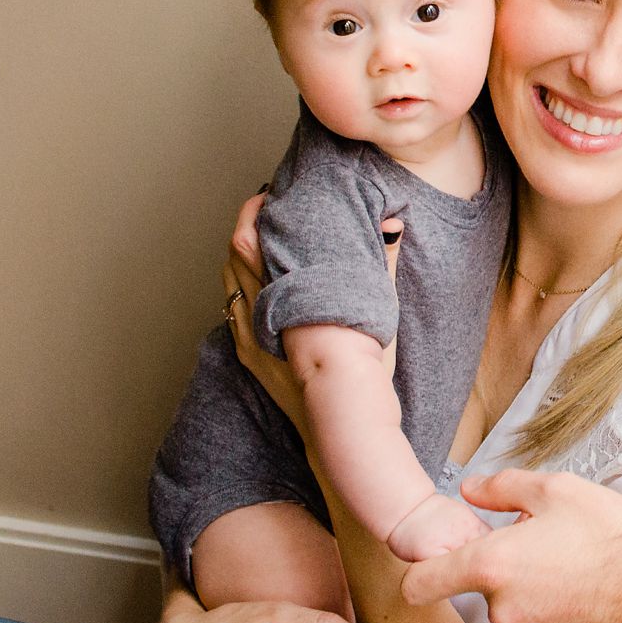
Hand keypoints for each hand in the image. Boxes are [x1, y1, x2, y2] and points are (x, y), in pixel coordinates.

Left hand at [223, 192, 402, 419]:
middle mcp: (256, 315)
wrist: (340, 429)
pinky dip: (239, 286)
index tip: (273, 193)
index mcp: (281, 298)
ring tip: (261, 237)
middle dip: (249, 227)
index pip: (251, 242)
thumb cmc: (360, 376)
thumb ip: (381, 265)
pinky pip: (232, 310)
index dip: (259, 213)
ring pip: (230, 283)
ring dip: (241, 256)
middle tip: (267, 206)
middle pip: (236, 257)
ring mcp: (248, 337)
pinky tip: (255, 284)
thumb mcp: (375, 314)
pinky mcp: (250, 356)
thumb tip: (391, 224)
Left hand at [399, 469, 621, 622]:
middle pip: (486, 595)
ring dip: (536, 603)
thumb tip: (470, 489)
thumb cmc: (617, 535)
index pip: (422, 582)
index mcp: (494, 565)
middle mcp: (504, 611)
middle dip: (510, 576)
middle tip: (550, 553)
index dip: (422, 573)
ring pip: (517, 621)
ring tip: (578, 579)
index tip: (431, 569)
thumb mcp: (559, 489)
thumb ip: (502, 487)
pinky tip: (589, 605)